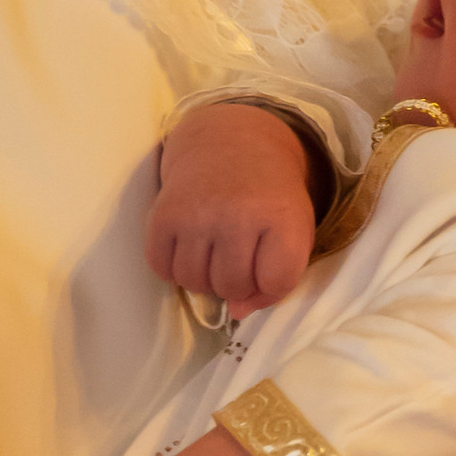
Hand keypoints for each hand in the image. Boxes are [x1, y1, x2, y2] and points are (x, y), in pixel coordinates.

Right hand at [147, 101, 319, 316]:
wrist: (230, 143)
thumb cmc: (268, 196)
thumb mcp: (293, 228)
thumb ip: (278, 276)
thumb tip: (237, 313)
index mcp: (281, 216)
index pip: (276, 281)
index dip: (272, 287)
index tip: (269, 269)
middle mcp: (237, 214)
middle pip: (233, 287)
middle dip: (237, 284)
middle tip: (239, 259)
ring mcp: (196, 214)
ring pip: (195, 283)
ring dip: (205, 280)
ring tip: (215, 254)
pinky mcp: (162, 214)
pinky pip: (162, 269)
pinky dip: (175, 269)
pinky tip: (190, 249)